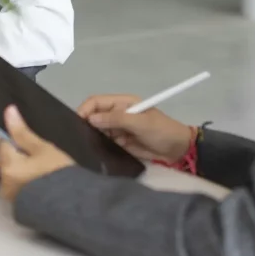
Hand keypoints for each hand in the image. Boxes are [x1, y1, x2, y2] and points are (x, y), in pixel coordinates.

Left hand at [0, 105, 73, 201]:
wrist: (74, 204)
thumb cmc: (58, 174)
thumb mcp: (43, 148)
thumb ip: (23, 132)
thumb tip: (8, 111)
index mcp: (7, 166)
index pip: (3, 142)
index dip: (18, 139)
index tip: (34, 143)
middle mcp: (4, 182)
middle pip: (8, 159)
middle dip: (21, 155)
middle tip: (43, 157)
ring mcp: (11, 196)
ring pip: (14, 172)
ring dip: (24, 169)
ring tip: (45, 170)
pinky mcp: (20, 205)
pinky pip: (20, 186)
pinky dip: (28, 182)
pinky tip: (43, 182)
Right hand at [78, 95, 192, 163]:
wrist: (178, 149)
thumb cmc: (161, 131)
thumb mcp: (140, 123)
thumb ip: (117, 119)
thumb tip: (91, 119)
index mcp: (122, 103)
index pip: (96, 102)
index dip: (85, 110)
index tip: (76, 123)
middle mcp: (117, 114)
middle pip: (94, 116)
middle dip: (85, 125)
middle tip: (77, 139)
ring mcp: (118, 129)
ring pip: (97, 130)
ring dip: (91, 137)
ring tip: (84, 147)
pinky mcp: (119, 143)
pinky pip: (104, 143)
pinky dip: (98, 147)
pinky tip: (93, 153)